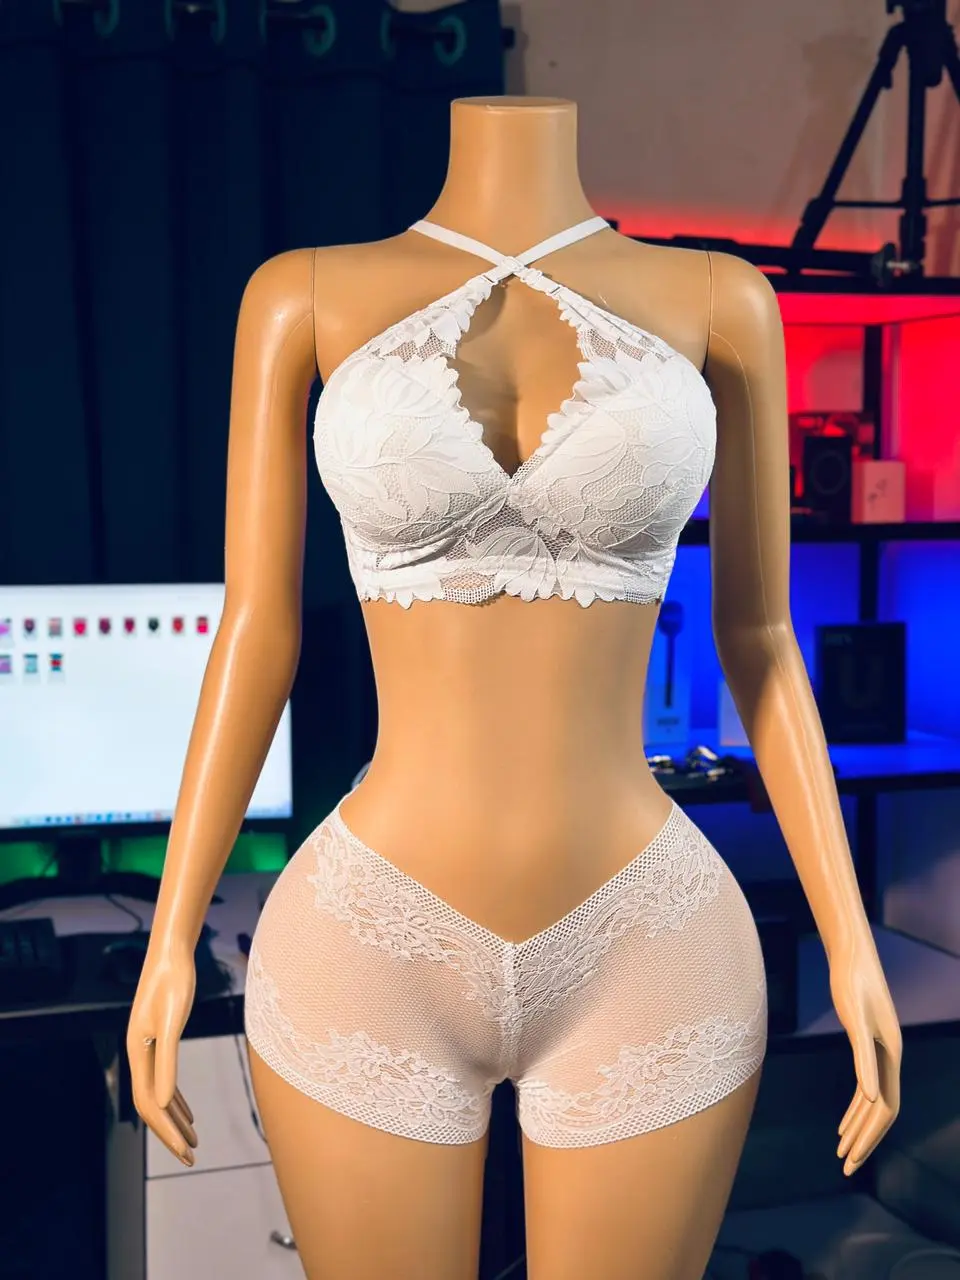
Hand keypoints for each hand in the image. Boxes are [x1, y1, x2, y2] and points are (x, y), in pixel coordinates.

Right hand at [126, 943, 198, 1166]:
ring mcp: (148, 1048)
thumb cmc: (174, 982)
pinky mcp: (159, 1040)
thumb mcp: (174, 1021)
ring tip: (193, 1142)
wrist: (172, 952)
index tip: (185, 1151)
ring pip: (158, 1095)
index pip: (149, 1103)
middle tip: (191, 1158)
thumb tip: (163, 1102)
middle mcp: (140, 1054)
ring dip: (175, 1120)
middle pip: (151, 1105)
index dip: (166, 1130)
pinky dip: (176, 1100)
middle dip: (170, 1133)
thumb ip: (167, 1061)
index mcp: (139, 1052)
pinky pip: (164, 1080)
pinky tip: (188, 1113)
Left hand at [830, 936, 901, 1175]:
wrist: (851, 954)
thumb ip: (865, 1059)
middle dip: (864, 1140)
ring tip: (841, 1151)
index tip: (852, 1158)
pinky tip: (843, 1122)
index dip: (869, 1136)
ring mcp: (880, 1052)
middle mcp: (890, 1058)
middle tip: (845, 1167)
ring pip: (873, 1102)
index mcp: (891, 1056)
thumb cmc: (851, 982)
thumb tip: (872, 1099)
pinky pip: (865, 1087)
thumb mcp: (854, 1019)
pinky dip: (855, 1108)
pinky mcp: (868, 1045)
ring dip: (858, 1128)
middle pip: (881, 1111)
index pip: (885, 1109)